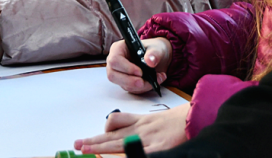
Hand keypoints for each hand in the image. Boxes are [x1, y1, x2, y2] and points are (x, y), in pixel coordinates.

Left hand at [74, 103, 190, 153]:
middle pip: (112, 136)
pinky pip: (141, 153)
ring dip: (102, 148)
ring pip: (120, 144)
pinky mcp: (160, 148)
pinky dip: (130, 155)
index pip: (113, 125)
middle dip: (93, 142)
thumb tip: (114, 132)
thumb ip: (133, 125)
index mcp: (138, 122)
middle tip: (77, 145)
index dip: (98, 134)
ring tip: (86, 150)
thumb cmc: (174, 122)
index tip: (84, 141)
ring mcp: (149, 139)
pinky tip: (120, 157)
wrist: (194, 117)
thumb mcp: (150, 120)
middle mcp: (140, 130)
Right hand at [106, 37, 170, 93]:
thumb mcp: (155, 48)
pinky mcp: (126, 83)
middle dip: (130, 81)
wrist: (156, 58)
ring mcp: (119, 74)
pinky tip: (155, 82)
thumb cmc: (152, 50)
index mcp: (118, 49)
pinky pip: (132, 90)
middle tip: (143, 82)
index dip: (126, 68)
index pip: (115, 60)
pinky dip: (145, 88)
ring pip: (124, 85)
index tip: (140, 72)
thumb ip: (154, 53)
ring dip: (142, 86)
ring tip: (157, 78)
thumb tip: (150, 61)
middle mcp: (115, 63)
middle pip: (113, 75)